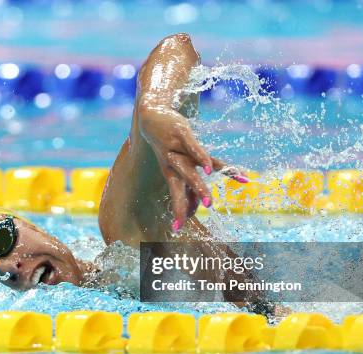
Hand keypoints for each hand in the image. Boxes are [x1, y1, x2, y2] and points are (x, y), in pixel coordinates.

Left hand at [138, 103, 242, 229]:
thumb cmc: (168, 144)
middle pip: (181, 188)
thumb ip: (191, 183)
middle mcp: (172, 164)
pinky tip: (211, 170)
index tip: (178, 228)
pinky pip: (194, 148)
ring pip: (190, 172)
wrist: (151, 115)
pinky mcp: (182, 134)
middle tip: (189, 227)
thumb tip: (200, 205)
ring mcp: (177, 150)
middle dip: (186, 205)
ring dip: (199, 188)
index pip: (179, 195)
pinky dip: (202, 159)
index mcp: (171, 173)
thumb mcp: (178, 164)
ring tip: (210, 203)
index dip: (180, 211)